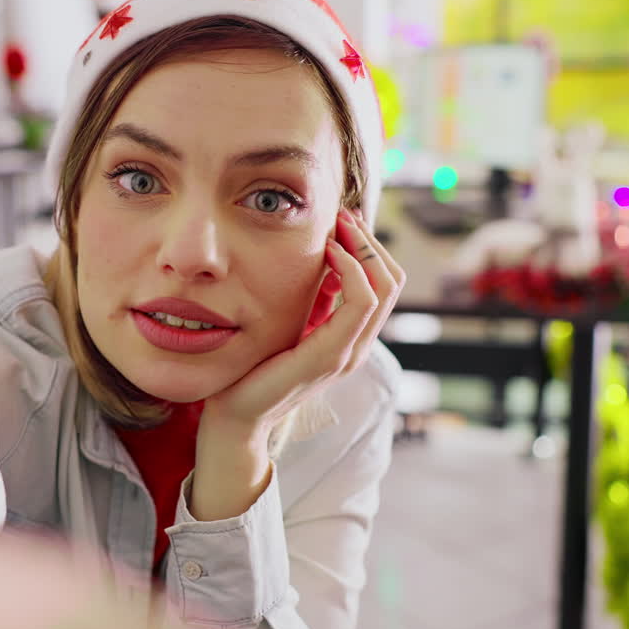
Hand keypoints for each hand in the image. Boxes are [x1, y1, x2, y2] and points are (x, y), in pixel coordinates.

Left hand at [202, 207, 405, 435]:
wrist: (236, 414)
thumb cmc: (256, 367)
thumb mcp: (291, 322)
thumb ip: (315, 298)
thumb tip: (327, 256)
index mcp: (350, 339)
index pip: (384, 284)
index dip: (369, 246)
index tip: (343, 219)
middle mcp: (356, 347)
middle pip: (391, 281)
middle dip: (370, 241)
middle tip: (343, 214)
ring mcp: (347, 354)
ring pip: (383, 288)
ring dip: (363, 248)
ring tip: (338, 226)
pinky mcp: (329, 357)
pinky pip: (360, 304)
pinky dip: (351, 270)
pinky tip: (329, 252)